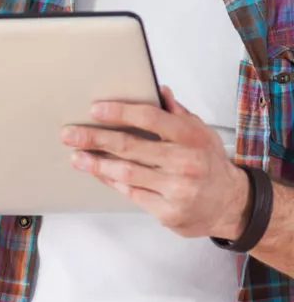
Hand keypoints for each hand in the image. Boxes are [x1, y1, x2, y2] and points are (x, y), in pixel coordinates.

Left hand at [61, 86, 251, 239]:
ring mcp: (177, 190)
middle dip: (95, 138)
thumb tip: (157, 88)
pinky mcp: (168, 212)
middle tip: (70, 134)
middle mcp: (185, 163)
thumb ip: (176, 112)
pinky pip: (130, 194)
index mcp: (191, 137)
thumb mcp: (201, 131)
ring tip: (75, 156)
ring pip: (126, 173)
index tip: (95, 109)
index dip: (120, 112)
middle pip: (130, 146)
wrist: (232, 204)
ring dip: (96, 163)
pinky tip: (97, 172)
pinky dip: (110, 181)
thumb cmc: (209, 162)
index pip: (150, 118)